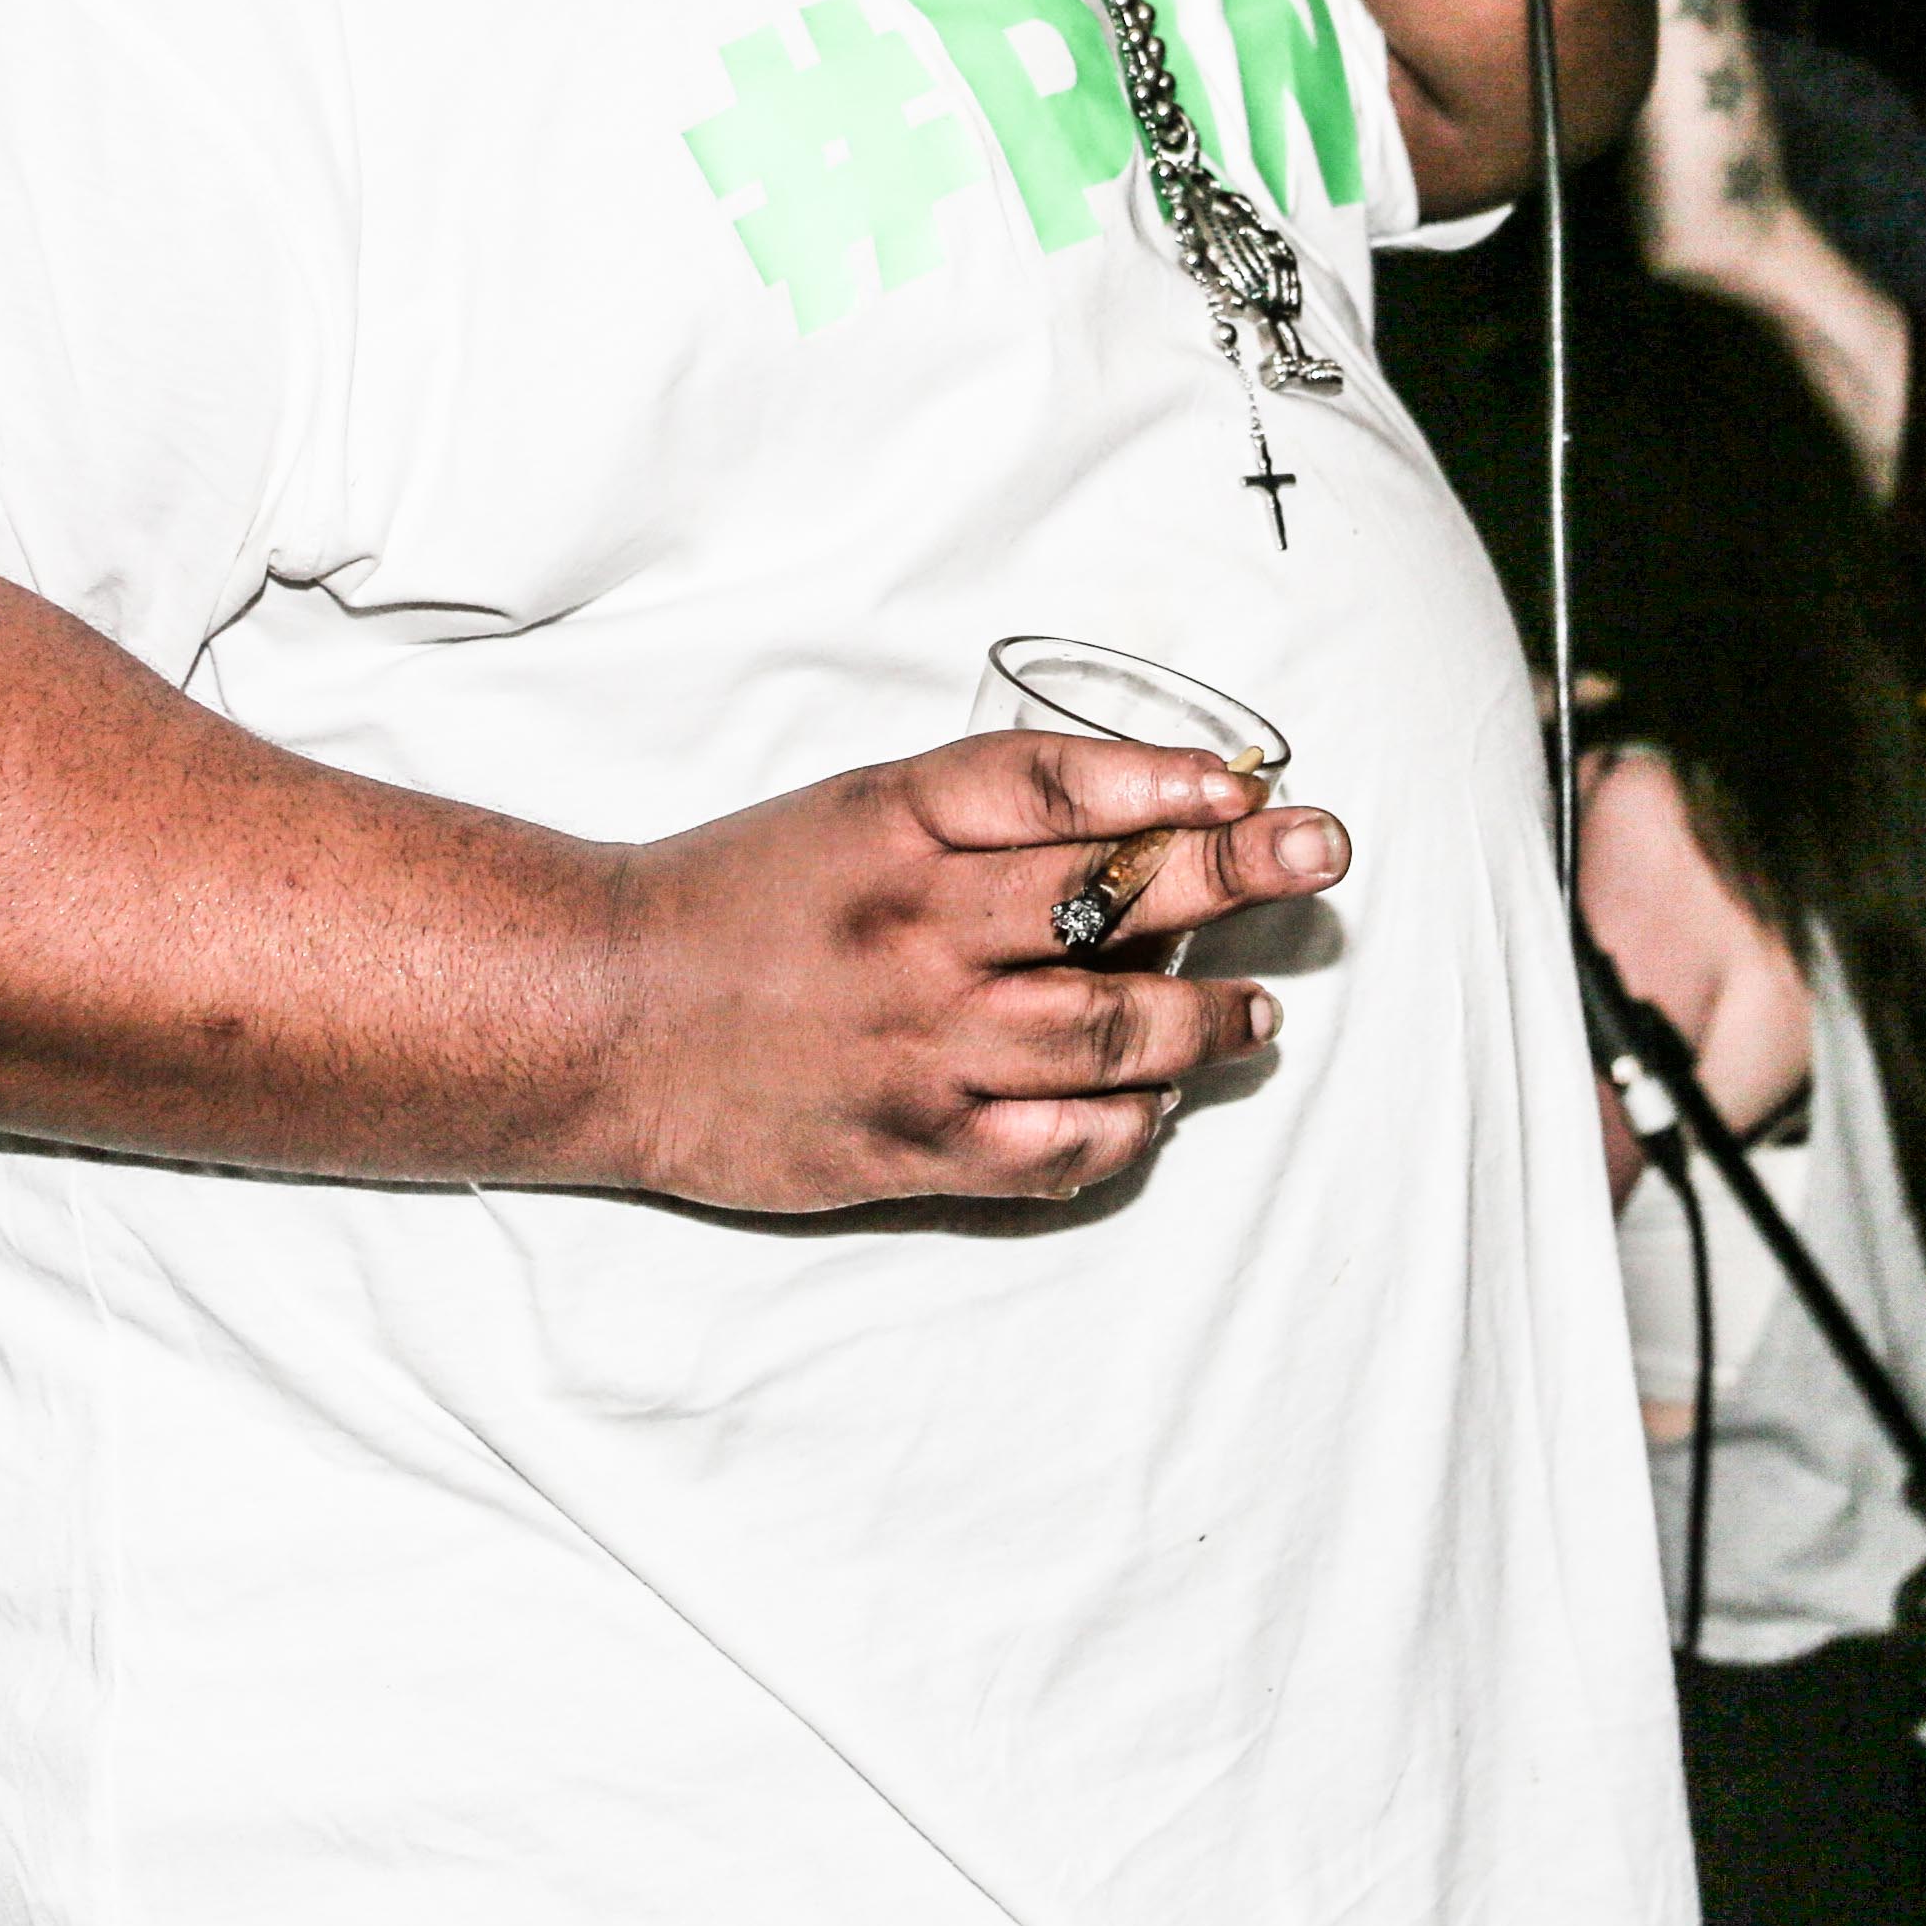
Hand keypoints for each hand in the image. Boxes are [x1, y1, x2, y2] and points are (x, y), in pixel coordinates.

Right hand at [591, 730, 1346, 1213]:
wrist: (602, 1014)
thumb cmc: (737, 901)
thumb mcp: (852, 814)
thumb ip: (978, 818)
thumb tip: (1142, 822)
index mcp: (897, 824)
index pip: (1060, 786)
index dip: (1168, 780)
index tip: (1250, 780)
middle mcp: (917, 929)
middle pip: (1113, 899)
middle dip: (1237, 872)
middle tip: (1323, 853)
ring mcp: (919, 1043)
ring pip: (1111, 1030)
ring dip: (1208, 1017)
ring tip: (1260, 1011)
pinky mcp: (909, 1144)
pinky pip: (1060, 1144)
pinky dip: (1130, 1123)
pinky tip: (1160, 1103)